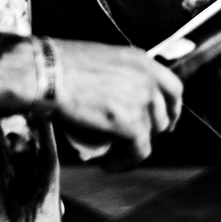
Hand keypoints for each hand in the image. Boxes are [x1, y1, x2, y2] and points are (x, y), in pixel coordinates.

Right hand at [50, 40, 182, 168]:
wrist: (46, 73)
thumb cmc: (61, 64)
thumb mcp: (101, 58)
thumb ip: (118, 74)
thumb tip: (118, 95)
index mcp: (141, 59)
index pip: (173, 87)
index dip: (173, 109)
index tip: (166, 121)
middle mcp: (147, 78)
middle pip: (162, 114)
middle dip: (148, 130)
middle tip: (127, 139)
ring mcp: (141, 100)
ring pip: (150, 135)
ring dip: (132, 147)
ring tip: (111, 151)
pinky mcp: (131, 123)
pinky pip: (138, 151)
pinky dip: (124, 161)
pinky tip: (108, 163)